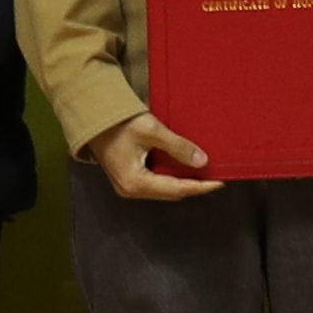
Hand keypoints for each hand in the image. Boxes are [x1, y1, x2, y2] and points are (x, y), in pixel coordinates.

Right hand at [90, 108, 222, 200]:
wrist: (94, 119)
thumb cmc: (118, 124)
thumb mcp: (151, 131)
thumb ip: (178, 147)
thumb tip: (201, 161)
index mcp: (135, 182)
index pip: (176, 189)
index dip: (200, 187)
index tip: (218, 182)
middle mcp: (130, 190)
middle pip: (171, 193)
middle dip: (194, 186)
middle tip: (215, 178)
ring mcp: (128, 187)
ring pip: (164, 190)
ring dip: (183, 183)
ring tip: (203, 175)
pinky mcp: (128, 180)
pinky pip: (156, 184)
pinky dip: (172, 178)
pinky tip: (183, 170)